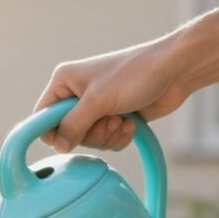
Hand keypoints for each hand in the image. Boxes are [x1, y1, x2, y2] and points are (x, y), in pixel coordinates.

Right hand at [35, 38, 189, 152]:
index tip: (71, 137)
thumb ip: (73, 125)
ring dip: (107, 136)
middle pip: (67, 133)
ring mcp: (96, 107)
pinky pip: (106, 140)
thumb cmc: (136, 74)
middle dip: (90, 133)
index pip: (42, 117)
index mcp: (64, 82)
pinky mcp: (113, 117)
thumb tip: (58, 147)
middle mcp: (76, 95)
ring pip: (87, 140)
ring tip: (122, 120)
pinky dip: (119, 137)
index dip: (53, 132)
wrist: (176, 70)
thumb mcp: (98, 101)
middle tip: (108, 120)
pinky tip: (131, 123)